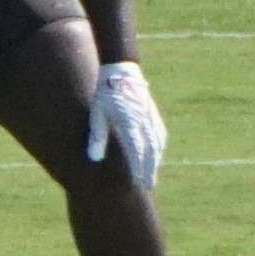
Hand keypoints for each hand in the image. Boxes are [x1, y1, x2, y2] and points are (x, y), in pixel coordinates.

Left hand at [86, 59, 166, 187]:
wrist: (121, 70)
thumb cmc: (105, 93)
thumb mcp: (96, 113)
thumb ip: (97, 136)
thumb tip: (94, 159)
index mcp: (129, 122)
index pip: (136, 150)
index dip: (137, 167)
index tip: (136, 182)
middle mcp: (144, 121)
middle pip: (151, 150)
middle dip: (150, 169)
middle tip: (148, 186)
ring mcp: (151, 117)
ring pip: (157, 143)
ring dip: (156, 160)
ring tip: (152, 175)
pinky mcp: (152, 113)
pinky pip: (160, 133)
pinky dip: (159, 146)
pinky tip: (157, 154)